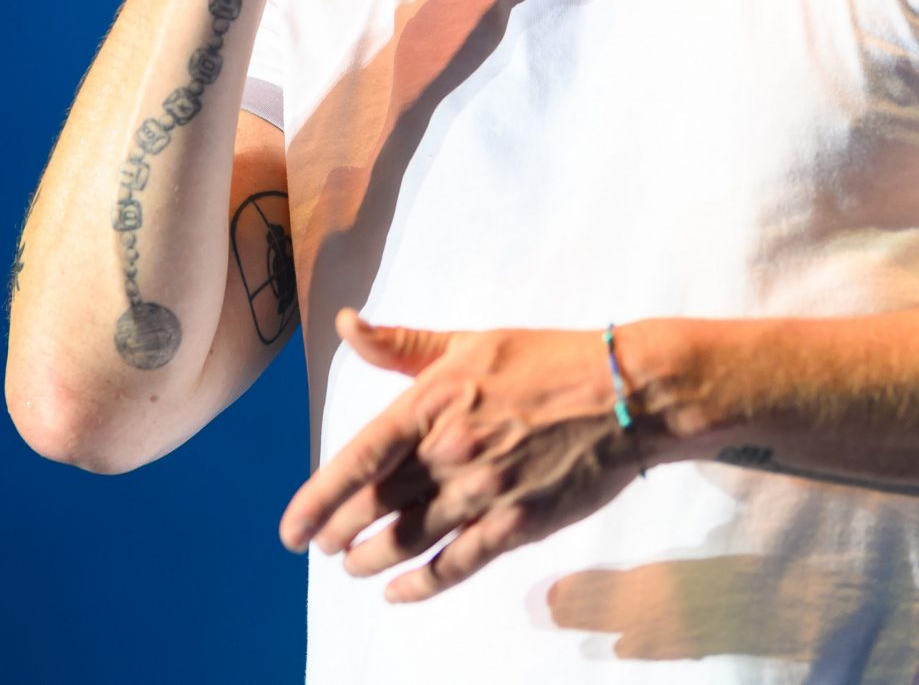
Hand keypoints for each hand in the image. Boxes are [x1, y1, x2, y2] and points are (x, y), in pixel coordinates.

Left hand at [277, 310, 639, 602]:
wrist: (627, 393)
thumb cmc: (548, 361)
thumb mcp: (470, 342)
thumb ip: (402, 346)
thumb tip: (348, 324)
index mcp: (433, 402)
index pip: (358, 459)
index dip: (317, 498)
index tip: (292, 527)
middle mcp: (450, 451)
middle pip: (375, 506)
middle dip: (337, 533)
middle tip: (318, 548)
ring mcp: (484, 491)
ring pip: (409, 540)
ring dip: (370, 560)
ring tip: (350, 567)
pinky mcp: (517, 523)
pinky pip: (456, 564)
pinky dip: (421, 585)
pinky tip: (398, 593)